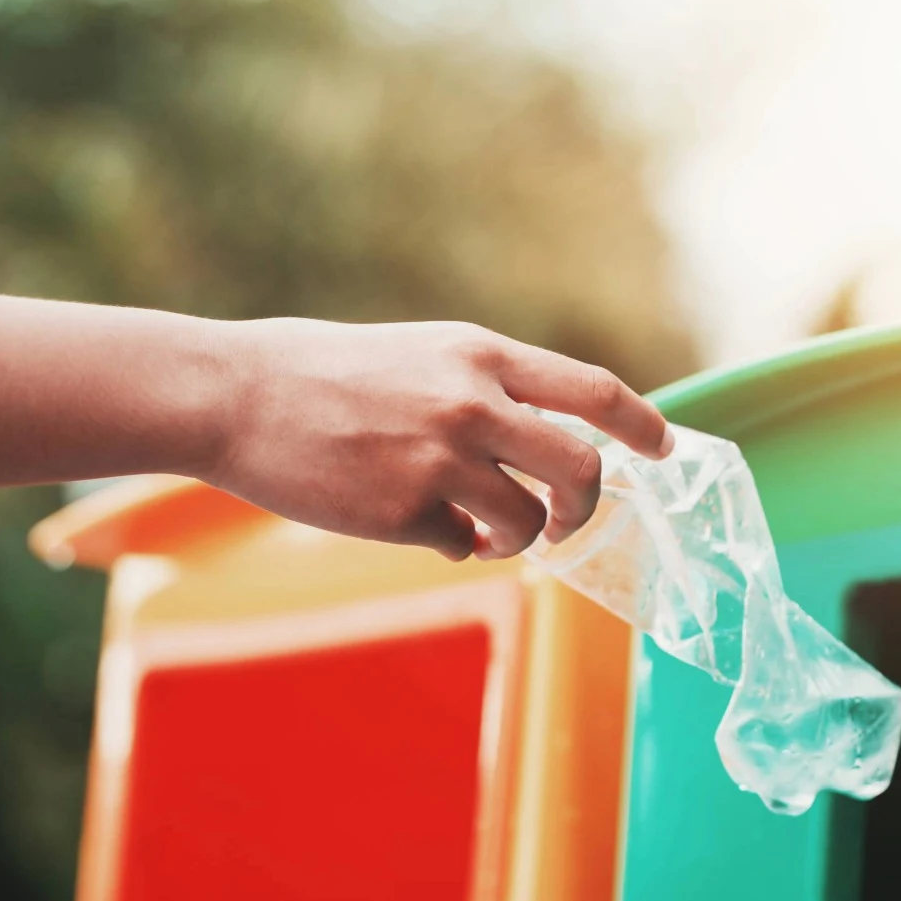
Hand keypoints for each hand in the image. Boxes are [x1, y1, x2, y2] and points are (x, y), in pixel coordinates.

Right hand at [207, 317, 673, 560]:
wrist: (235, 396)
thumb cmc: (328, 373)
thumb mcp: (425, 354)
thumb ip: (491, 388)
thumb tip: (556, 440)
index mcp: (482, 356)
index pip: (594, 391)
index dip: (642, 425)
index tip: (665, 450)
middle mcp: (473, 404)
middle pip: (582, 471)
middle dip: (586, 510)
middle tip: (566, 525)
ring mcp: (441, 461)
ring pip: (526, 524)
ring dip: (514, 541)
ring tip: (478, 532)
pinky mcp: (406, 512)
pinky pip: (459, 545)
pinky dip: (448, 544)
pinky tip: (408, 520)